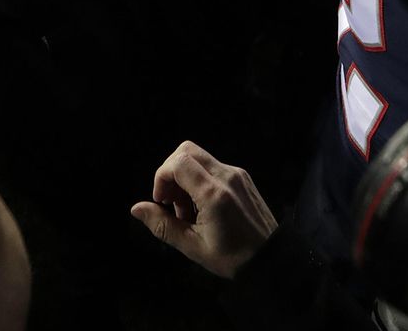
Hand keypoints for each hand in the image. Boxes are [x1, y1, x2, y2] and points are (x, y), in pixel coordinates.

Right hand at [130, 141, 277, 278]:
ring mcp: (236, 173)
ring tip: (187, 211)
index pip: (179, 162)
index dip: (162, 177)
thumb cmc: (232, 258)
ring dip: (185, 177)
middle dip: (171, 172)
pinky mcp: (242, 176)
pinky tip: (202, 208)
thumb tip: (136, 208)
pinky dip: (199, 180)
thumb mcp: (193, 247)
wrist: (271, 258)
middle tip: (171, 202)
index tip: (161, 201)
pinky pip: (213, 166)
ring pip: (199, 157)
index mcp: (214, 193)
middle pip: (187, 150)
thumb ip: (162, 225)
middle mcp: (226, 176)